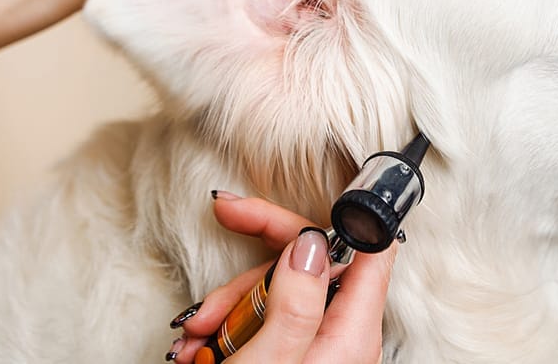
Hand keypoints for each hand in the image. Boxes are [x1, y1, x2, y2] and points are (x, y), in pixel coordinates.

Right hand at [168, 192, 394, 363]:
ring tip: (195, 347)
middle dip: (245, 282)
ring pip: (274, 297)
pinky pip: (262, 326)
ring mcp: (316, 349)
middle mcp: (341, 337)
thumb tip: (313, 241)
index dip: (319, 218)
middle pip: (304, 268)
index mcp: (353, 331)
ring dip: (225, 314)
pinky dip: (227, 335)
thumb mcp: (272, 360)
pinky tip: (201, 357)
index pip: (361, 249)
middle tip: (202, 312)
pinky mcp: (292, 358)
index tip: (259, 208)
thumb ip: (296, 298)